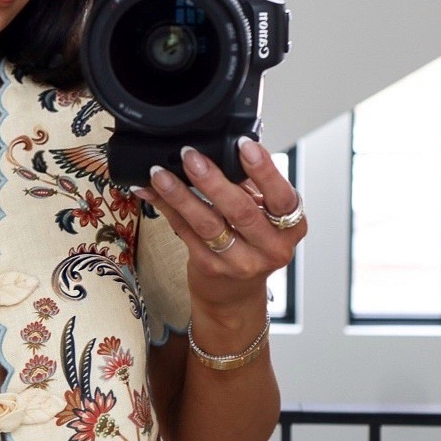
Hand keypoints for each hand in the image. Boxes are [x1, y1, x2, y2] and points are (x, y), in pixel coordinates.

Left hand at [132, 136, 307, 318]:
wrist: (235, 295)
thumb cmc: (252, 244)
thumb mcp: (263, 215)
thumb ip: (249, 186)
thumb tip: (221, 148)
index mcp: (290, 227)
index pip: (282, 196)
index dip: (263, 170)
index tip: (243, 144)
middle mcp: (270, 247)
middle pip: (240, 210)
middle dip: (212, 179)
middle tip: (191, 156)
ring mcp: (239, 262)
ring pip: (207, 223)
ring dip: (180, 194)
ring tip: (160, 173)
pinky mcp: (210, 267)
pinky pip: (184, 232)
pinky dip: (165, 207)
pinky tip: (150, 190)